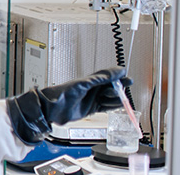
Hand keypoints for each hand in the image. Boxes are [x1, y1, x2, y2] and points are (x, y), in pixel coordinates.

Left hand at [6, 67, 131, 143]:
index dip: (118, 77)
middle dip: (119, 88)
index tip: (127, 77)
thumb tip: (118, 70)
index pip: (108, 77)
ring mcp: (92, 99)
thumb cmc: (63, 93)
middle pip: (111, 88)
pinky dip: (113, 107)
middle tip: (127, 87)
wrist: (52, 108)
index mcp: (90, 80)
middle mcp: (92, 89)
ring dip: (117, 98)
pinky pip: (106, 107)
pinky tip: (119, 106)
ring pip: (110, 98)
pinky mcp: (91, 109)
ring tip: (124, 98)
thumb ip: (102, 77)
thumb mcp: (85, 83)